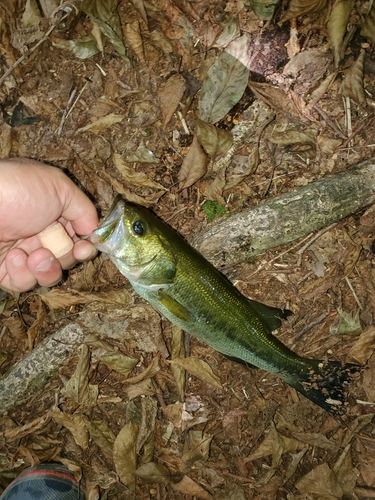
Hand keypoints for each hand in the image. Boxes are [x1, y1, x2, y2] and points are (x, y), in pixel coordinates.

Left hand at [0, 158, 98, 291]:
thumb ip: (83, 208)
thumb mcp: (58, 186)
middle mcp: (38, 233)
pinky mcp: (4, 271)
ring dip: (47, 268)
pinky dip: (23, 274)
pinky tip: (14, 258)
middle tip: (57, 249)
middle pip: (67, 257)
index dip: (86, 244)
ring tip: (34, 255)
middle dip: (67, 256)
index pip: (78, 235)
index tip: (86, 247)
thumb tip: (94, 230)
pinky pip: (24, 283)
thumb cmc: (15, 189)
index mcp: (52, 212)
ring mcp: (21, 253)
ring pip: (48, 274)